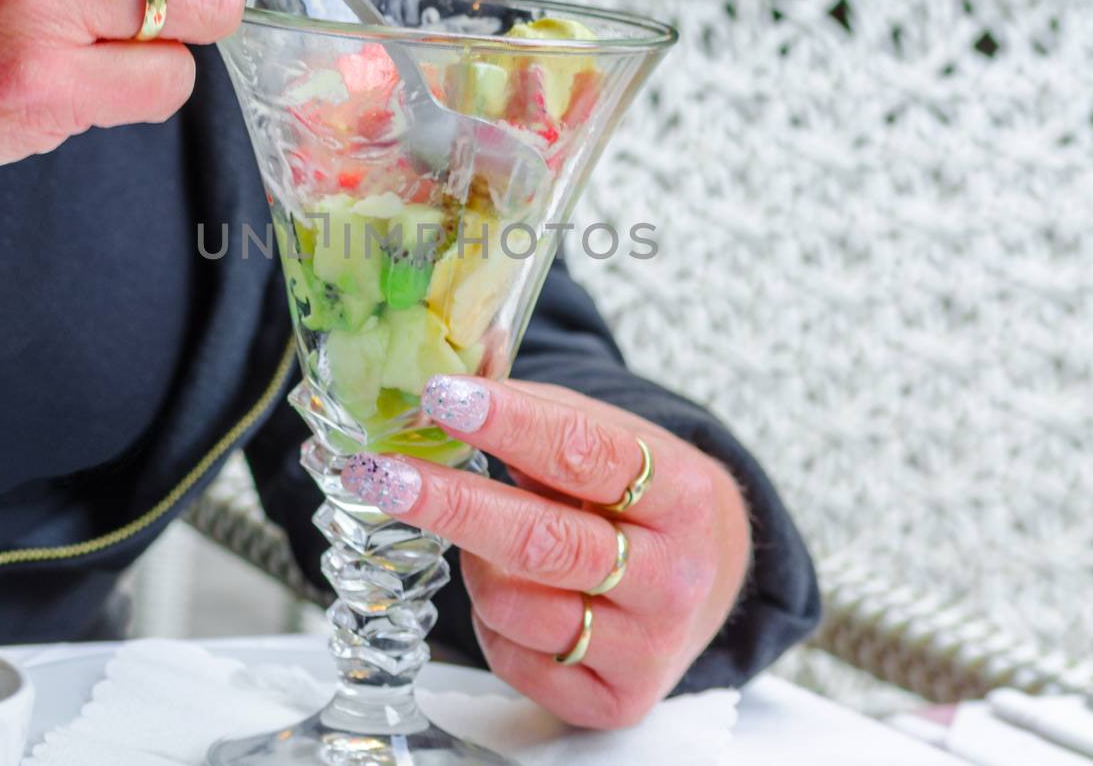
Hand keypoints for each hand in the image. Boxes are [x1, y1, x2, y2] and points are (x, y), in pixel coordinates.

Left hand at [340, 377, 751, 728]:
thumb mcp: (616, 441)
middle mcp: (674, 577)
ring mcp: (647, 647)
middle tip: (383, 472)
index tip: (441, 397)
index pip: (585, 454)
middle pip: (543, 541)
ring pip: (513, 604)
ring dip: (475, 563)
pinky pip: (513, 657)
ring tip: (487, 540)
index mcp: (682, 495)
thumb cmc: (640, 499)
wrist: (708, 581)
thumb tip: (446, 391)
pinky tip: (515, 592)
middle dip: (451, 504)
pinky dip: (492, 619)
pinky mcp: (615, 701)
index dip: (508, 424)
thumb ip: (542, 415)